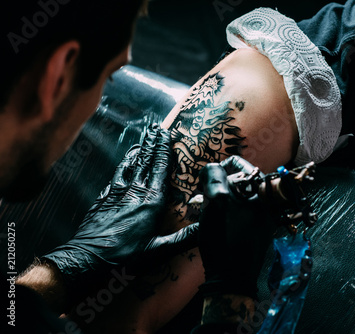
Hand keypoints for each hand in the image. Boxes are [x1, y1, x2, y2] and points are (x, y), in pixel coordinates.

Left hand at [42, 124, 197, 299]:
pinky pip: (116, 175)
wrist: (88, 257)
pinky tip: (125, 162)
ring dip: (138, 151)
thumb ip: (183, 238)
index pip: (161, 168)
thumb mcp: (159, 251)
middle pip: (146, 161)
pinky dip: (123, 165)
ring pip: (130, 165)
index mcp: (152, 201)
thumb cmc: (125, 256)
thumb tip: (206, 228)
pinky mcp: (104, 198)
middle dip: (152, 144)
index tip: (167, 133)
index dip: (164, 149)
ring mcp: (117, 193)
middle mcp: (136, 192)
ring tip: (143, 139)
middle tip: (156, 128)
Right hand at [198, 156, 277, 297]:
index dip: (219, 168)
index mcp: (263, 191)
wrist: (232, 278)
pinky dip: (225, 212)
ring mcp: (263, 217)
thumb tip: (212, 167)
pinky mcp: (256, 230)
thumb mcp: (216, 201)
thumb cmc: (225, 239)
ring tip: (205, 209)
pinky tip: (213, 222)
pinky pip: (239, 212)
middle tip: (203, 197)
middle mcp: (268, 202)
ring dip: (219, 199)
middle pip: (238, 180)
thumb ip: (214, 176)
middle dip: (218, 185)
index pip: (240, 164)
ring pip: (237, 196)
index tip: (205, 180)